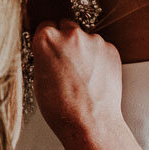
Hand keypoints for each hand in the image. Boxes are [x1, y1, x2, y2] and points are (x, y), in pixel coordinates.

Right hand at [30, 19, 128, 149]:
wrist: (90, 123)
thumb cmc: (61, 108)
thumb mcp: (37, 80)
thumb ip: (43, 57)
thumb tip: (46, 52)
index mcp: (47, 39)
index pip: (45, 26)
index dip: (47, 39)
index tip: (50, 48)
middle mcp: (70, 34)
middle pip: (66, 27)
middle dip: (65, 40)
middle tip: (65, 62)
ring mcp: (93, 40)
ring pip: (85, 38)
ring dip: (82, 50)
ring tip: (81, 75)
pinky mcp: (110, 49)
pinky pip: (100, 48)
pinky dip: (98, 58)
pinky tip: (93, 76)